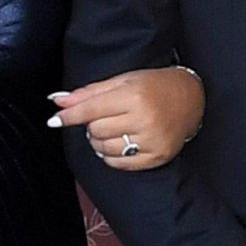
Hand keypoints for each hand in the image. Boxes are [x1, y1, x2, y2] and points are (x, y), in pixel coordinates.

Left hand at [47, 66, 204, 168]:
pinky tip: (121, 143)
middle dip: (93, 125)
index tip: (53, 121)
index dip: (70, 116)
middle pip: (96, 130)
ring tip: (114, 129)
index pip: (92, 109)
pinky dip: (112, 156)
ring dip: (101, 141)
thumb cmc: (153, 86)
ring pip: (105, 149)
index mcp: (133, 96)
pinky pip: (120, 164)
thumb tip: (58, 101)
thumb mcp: (123, 81)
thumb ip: (90, 93)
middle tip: (105, 116)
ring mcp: (151, 141)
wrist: (192, 98)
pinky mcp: (157, 157)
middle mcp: (143, 119)